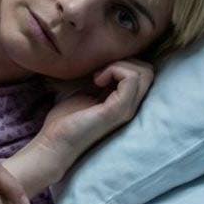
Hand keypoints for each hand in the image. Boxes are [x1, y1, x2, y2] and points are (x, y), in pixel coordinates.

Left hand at [38, 58, 154, 172]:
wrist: (55, 141)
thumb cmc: (67, 119)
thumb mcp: (87, 93)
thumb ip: (102, 82)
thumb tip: (106, 63)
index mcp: (125, 102)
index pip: (145, 74)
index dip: (124, 64)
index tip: (100, 71)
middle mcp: (131, 107)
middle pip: (148, 72)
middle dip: (124, 62)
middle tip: (101, 73)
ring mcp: (127, 109)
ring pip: (144, 72)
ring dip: (118, 65)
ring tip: (98, 77)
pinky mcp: (118, 110)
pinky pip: (130, 78)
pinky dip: (113, 70)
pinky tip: (96, 81)